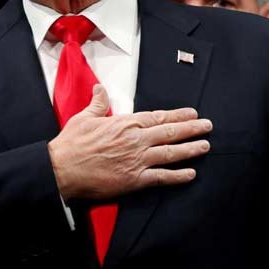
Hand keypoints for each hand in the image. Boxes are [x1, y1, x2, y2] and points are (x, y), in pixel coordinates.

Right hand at [48, 84, 211, 200]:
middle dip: (192, 129)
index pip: (159, 116)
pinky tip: (191, 174)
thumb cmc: (71, 144)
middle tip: (208, 126)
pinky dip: (178, 176)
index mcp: (126, 123)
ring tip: (206, 146)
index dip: (179, 115)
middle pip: (171, 132)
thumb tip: (100, 89)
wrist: (60, 169)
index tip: (193, 114)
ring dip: (191, 149)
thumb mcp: (83, 117)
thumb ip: (98, 104)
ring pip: (171, 153)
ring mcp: (137, 160)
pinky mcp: (134, 179)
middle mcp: (136, 140)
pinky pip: (161, 177)